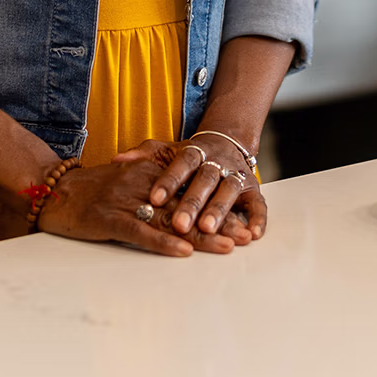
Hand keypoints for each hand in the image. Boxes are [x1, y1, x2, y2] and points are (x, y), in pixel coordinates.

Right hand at [36, 157, 241, 254]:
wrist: (54, 191)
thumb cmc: (95, 190)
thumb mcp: (131, 179)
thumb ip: (158, 186)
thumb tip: (190, 203)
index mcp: (151, 172)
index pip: (192, 191)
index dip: (219, 206)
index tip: (244, 219)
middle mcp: (144, 183)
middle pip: (189, 205)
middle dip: (220, 222)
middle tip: (246, 236)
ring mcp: (126, 200)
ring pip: (171, 219)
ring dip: (202, 235)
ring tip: (228, 247)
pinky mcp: (109, 218)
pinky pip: (140, 231)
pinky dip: (163, 242)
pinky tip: (183, 251)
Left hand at [114, 137, 266, 241]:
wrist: (227, 142)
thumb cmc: (190, 156)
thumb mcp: (167, 151)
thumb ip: (144, 156)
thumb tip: (117, 159)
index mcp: (195, 151)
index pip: (181, 163)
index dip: (169, 180)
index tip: (154, 198)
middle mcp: (217, 162)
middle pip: (205, 179)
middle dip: (193, 201)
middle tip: (180, 223)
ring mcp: (236, 174)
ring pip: (229, 190)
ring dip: (220, 209)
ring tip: (208, 229)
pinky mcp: (253, 190)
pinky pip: (259, 203)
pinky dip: (258, 218)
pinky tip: (252, 233)